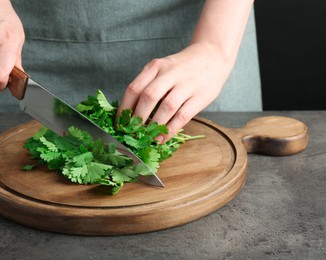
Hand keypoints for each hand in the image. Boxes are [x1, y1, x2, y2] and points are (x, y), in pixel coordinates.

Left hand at [117, 43, 232, 143]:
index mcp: (155, 66)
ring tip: (146, 138)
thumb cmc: (181, 68)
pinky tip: (161, 138)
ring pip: (166, 107)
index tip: (119, 124)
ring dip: (154, 125)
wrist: (212, 56)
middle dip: (137, 118)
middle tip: (131, 133)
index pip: (134, 88)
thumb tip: (129, 114)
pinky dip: (170, 130)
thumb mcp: (161, 69)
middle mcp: (169, 73)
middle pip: (148, 97)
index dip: (124, 108)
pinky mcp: (200, 96)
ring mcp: (186, 84)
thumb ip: (147, 85)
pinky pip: (182, 116)